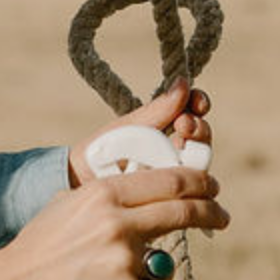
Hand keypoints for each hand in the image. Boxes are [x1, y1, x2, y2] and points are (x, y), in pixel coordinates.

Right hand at [0, 159, 226, 279]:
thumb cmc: (42, 244)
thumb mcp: (72, 204)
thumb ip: (112, 198)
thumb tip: (152, 193)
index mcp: (103, 193)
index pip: (169, 180)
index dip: (198, 183)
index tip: (212, 188)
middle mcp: (117, 224)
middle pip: (183, 210)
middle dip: (210, 211)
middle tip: (221, 215)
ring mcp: (123, 262)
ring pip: (168, 263)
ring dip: (158, 269)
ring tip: (126, 276)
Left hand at [68, 79, 212, 186]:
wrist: (79, 183)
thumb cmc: (101, 151)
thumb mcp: (128, 127)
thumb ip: (157, 111)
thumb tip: (183, 82)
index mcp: (165, 128)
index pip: (193, 112)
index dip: (199, 104)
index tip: (197, 102)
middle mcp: (174, 151)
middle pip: (201, 138)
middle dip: (199, 128)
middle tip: (184, 125)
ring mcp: (172, 174)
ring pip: (199, 163)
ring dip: (196, 150)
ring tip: (182, 145)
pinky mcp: (169, 198)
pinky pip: (188, 190)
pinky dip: (188, 181)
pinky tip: (180, 177)